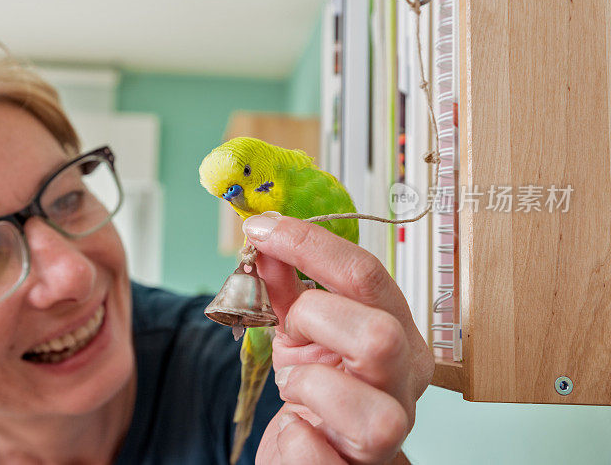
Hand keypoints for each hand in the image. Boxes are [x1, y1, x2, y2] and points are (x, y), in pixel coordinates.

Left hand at [243, 213, 434, 463]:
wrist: (320, 456)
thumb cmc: (317, 391)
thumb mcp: (300, 332)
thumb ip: (286, 287)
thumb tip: (268, 235)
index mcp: (399, 336)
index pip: (367, 275)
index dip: (309, 244)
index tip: (262, 227)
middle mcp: (406, 383)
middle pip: (379, 335)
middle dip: (315, 322)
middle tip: (292, 331)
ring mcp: (388, 434)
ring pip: (368, 409)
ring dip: (308, 386)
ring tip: (297, 388)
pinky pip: (314, 454)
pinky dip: (292, 436)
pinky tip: (297, 428)